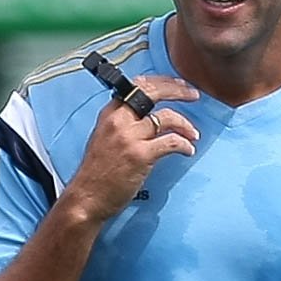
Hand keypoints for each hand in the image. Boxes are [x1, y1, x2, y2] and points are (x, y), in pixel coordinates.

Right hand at [69, 74, 199, 220]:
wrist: (87, 198)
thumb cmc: (97, 174)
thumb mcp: (104, 139)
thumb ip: (123, 124)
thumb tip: (148, 118)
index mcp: (110, 114)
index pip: (138, 85)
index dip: (162, 82)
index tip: (178, 85)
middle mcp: (118, 120)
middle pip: (153, 93)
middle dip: (178, 91)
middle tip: (193, 94)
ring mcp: (129, 137)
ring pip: (166, 117)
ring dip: (185, 124)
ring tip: (193, 134)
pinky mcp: (140, 155)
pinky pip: (170, 142)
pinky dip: (184, 145)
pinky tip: (188, 150)